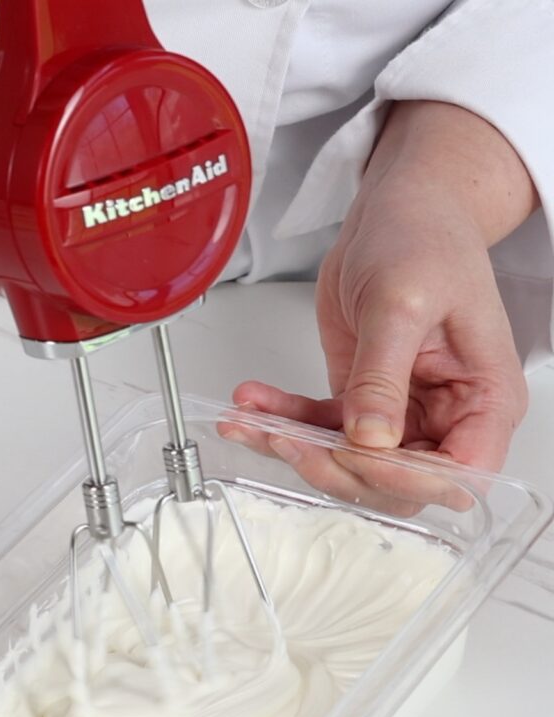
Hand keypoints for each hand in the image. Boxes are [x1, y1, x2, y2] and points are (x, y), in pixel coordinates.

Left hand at [235, 102, 537, 483]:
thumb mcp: (402, 303)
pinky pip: (319, 430)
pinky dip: (282, 421)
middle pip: (397, 483)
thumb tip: (371, 438)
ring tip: (252, 420)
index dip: (408, 480)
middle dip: (338, 469)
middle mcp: (447, 418)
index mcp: (485, 400)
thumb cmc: (425, 239)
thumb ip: (384, 375)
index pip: (458, 474)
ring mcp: (401, 415)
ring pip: (348, 463)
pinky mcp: (359, 402)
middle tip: (289, 439)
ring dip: (295, 447)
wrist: (397, 211)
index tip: (356, 453)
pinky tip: (252, 404)